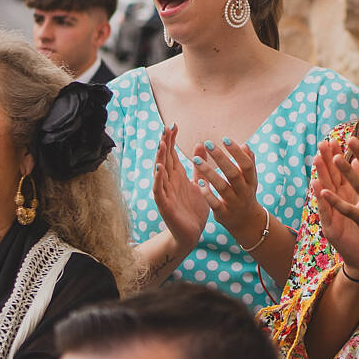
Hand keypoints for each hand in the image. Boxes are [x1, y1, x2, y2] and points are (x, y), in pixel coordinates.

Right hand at [152, 125, 210, 252]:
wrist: (191, 233)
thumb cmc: (194, 209)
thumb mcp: (199, 183)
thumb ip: (199, 166)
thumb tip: (200, 144)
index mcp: (177, 176)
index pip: (172, 154)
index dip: (172, 140)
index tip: (174, 125)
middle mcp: (169, 182)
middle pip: (165, 159)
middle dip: (165, 144)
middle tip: (166, 128)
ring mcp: (165, 193)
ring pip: (160, 173)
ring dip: (160, 158)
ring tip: (162, 144)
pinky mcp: (165, 206)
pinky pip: (159, 191)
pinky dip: (158, 180)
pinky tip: (159, 169)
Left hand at [192, 137, 264, 245]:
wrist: (246, 222)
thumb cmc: (245, 194)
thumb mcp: (250, 180)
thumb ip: (248, 163)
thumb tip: (245, 145)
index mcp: (251, 181)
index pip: (247, 164)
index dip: (237, 152)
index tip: (225, 139)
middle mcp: (244, 192)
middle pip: (234, 174)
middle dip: (221, 158)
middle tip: (208, 143)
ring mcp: (234, 203)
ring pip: (222, 187)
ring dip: (209, 172)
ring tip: (196, 160)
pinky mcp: (223, 214)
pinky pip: (215, 203)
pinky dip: (208, 194)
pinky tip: (199, 183)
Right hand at [311, 141, 358, 278]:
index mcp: (346, 196)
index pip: (340, 173)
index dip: (337, 157)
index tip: (335, 140)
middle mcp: (337, 203)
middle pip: (330, 178)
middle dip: (326, 161)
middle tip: (322, 144)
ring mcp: (333, 214)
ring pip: (325, 192)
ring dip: (320, 175)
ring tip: (316, 159)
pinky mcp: (331, 228)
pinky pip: (326, 211)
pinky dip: (322, 199)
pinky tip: (317, 187)